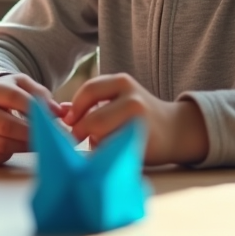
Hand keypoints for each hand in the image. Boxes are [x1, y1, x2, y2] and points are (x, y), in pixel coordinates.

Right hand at [0, 73, 61, 165]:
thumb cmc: (8, 96)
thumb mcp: (22, 86)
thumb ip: (40, 94)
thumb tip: (57, 112)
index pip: (12, 97)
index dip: (35, 108)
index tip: (54, 117)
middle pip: (6, 125)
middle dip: (32, 133)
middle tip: (51, 137)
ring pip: (3, 144)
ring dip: (26, 146)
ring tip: (41, 142)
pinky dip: (14, 154)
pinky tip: (24, 147)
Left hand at [64, 74, 208, 164]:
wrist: (175, 130)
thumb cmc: (136, 115)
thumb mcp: (115, 100)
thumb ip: (90, 104)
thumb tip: (59, 110)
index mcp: (122, 82)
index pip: (88, 92)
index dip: (74, 109)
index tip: (68, 122)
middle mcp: (132, 98)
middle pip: (93, 120)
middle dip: (80, 132)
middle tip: (77, 139)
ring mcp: (140, 121)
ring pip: (103, 138)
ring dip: (96, 144)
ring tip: (102, 142)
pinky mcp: (144, 142)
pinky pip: (114, 150)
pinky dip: (107, 153)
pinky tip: (114, 150)